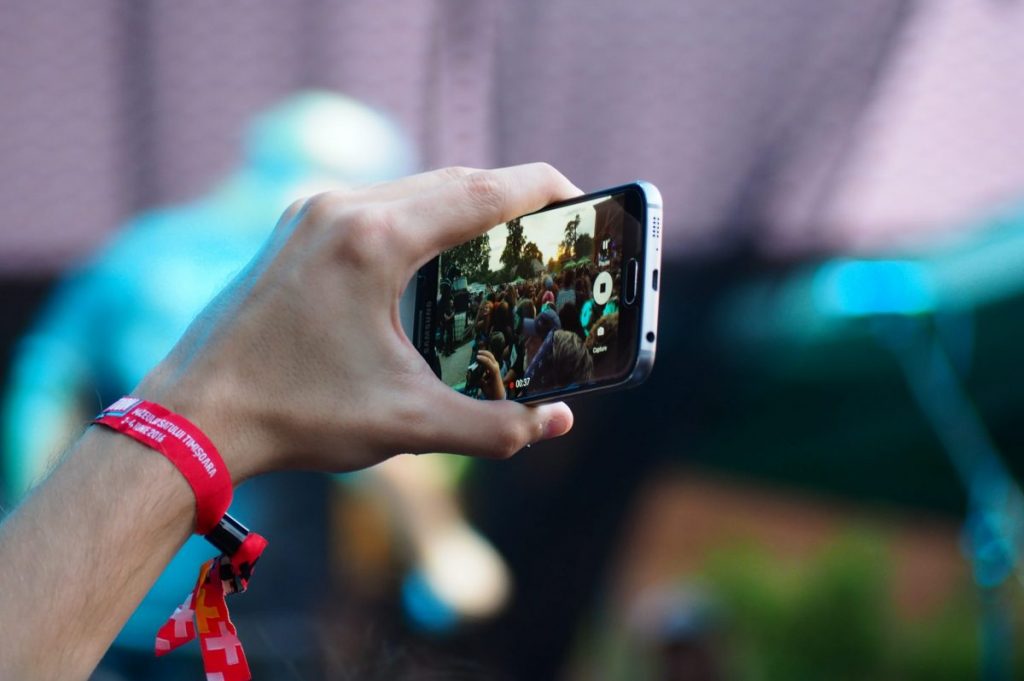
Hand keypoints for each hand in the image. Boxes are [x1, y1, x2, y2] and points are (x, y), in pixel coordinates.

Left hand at [138, 164, 579, 481]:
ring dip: (460, 206)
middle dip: (507, 199)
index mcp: (374, 240)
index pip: (482, 191)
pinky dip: (418, 219)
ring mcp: (311, 214)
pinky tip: (431, 258)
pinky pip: (375, 205)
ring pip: (410, 189)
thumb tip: (557, 424)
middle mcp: (341, 209)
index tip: (580, 199)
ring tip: (499, 243)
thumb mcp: (407, 424)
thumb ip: (494, 426)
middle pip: (450, 181)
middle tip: (549, 230)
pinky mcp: (294, 231)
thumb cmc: (295, 415)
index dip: (541, 190)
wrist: (194, 418)